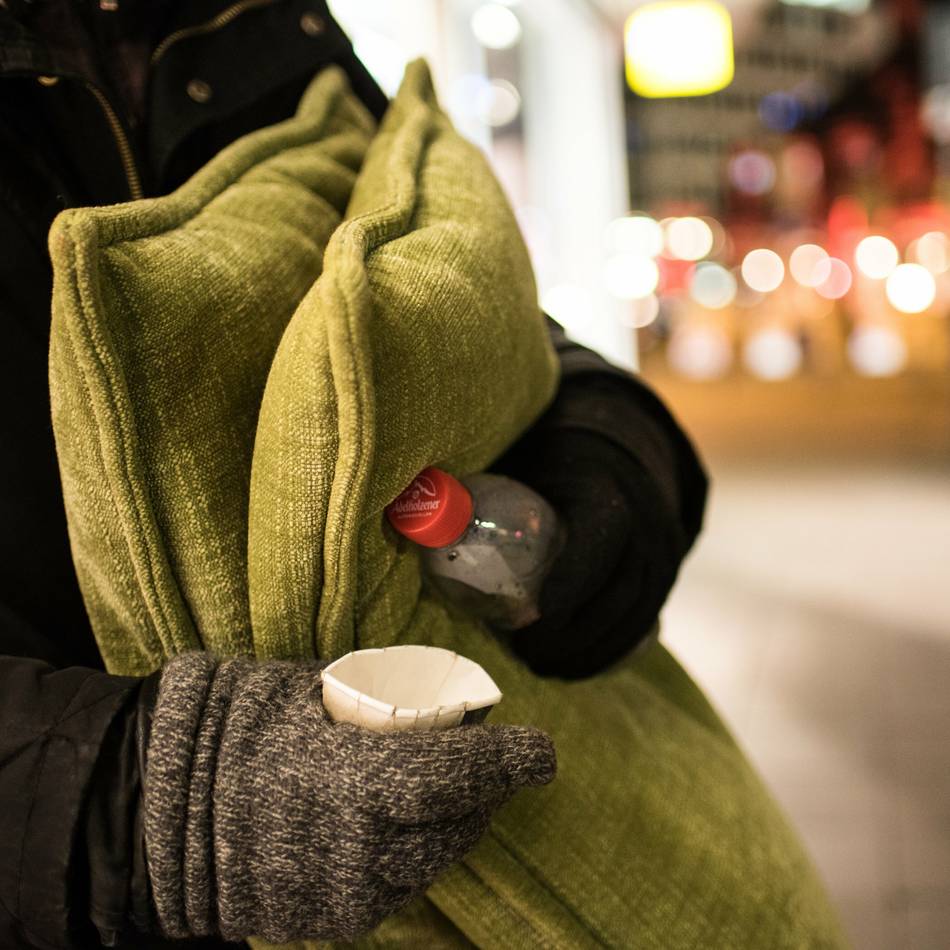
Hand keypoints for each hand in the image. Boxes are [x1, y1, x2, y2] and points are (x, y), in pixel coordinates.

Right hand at [144, 653, 554, 943]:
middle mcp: (360, 850)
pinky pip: (397, 886)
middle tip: (481, 762)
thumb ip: (379, 706)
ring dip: (450, 825)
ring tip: (437, 791)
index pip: (457, 777)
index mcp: (354, 781)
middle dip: (482, 792)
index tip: (541, 752)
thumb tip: (438, 704)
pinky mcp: (332, 922)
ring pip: (434, 861)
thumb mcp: (309, 694)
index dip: (507, 763)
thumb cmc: (233, 729)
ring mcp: (346, 895)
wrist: (157, 813)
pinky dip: (410, 854)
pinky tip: (393, 826)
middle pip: (457, 825)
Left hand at [495, 426, 685, 677]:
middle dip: (572, 635)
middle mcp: (647, 524)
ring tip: (545, 667)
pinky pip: (645, 622)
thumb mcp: (524, 458)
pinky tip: (576, 667)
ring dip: (590, 652)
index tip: (526, 621)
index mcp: (608, 492)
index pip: (596, 546)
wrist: (619, 456)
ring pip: (634, 616)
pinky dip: (611, 651)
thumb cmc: (557, 460)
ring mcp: (663, 554)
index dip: (566, 588)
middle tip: (527, 655)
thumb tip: (412, 516)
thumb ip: (480, 486)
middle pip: (616, 593)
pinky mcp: (665, 576)